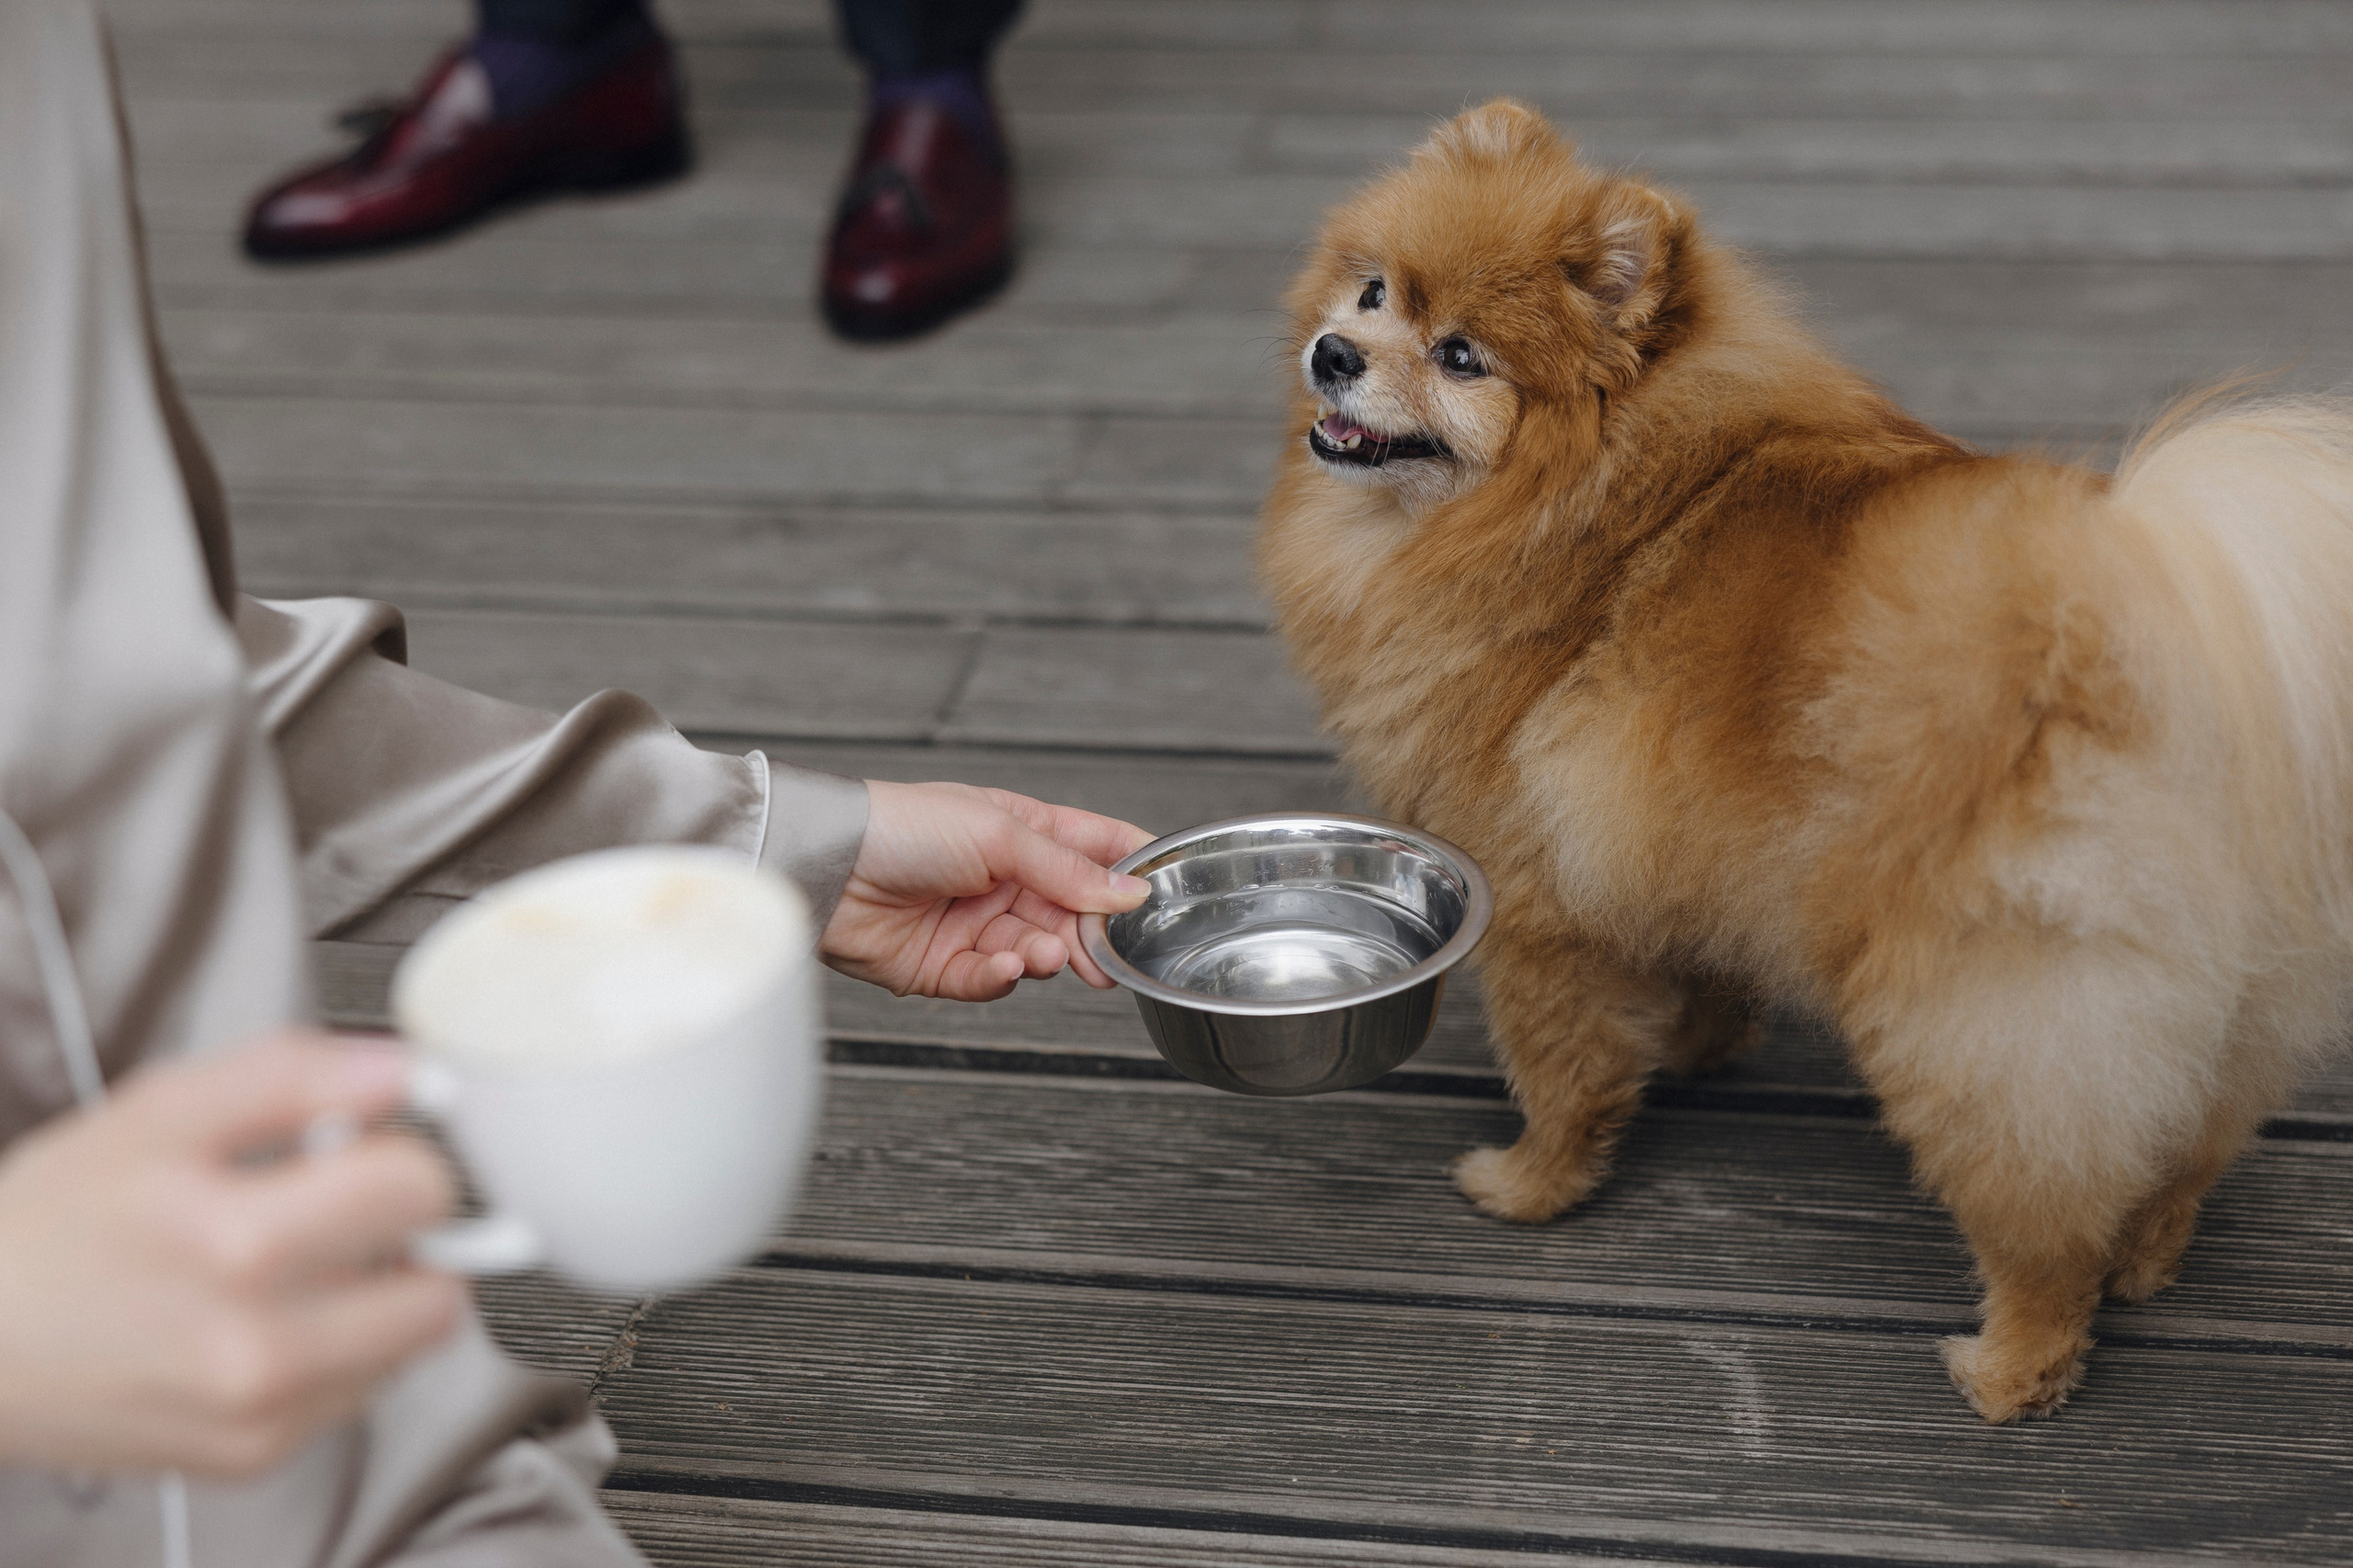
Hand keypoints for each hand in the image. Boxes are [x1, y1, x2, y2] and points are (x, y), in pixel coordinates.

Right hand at [0, 1030, 463, 1477]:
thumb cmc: (52, 1225)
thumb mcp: (160, 1111)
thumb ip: (296, 1076)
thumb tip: (405, 1069)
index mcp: (237, 1243)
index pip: (420, 1189)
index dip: (405, 1151)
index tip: (373, 1147)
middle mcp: (256, 1346)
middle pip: (442, 1283)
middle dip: (408, 1234)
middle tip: (345, 1208)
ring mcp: (260, 1413)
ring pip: (414, 1341)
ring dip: (384, 1293)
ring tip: (300, 1261)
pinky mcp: (255, 1454)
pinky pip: (363, 1389)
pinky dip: (342, 1348)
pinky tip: (272, 1316)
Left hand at [822, 781, 1153, 999]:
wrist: (827, 866)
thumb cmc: (902, 826)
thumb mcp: (998, 833)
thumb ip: (1066, 868)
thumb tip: (1128, 891)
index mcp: (1021, 832)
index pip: (1094, 849)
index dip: (1131, 869)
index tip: (1168, 891)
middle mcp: (1003, 880)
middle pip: (1071, 914)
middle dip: (1091, 936)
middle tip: (1107, 957)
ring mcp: (976, 924)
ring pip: (1036, 952)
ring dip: (1045, 956)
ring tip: (1041, 952)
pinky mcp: (946, 967)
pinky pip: (991, 980)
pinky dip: (1002, 977)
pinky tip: (1002, 965)